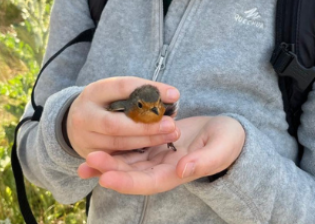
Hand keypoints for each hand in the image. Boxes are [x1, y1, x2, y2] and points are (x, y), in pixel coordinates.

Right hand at [66, 77, 181, 158]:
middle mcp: (85, 116)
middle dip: (146, 125)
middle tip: (172, 124)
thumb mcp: (116, 91)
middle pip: (117, 124)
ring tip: (171, 135)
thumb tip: (172, 96)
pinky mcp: (90, 154)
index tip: (175, 95)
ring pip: (119, 142)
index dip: (149, 91)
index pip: (123, 88)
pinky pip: (117, 156)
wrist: (77, 120)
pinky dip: (138, 151)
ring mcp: (85, 138)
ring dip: (147, 140)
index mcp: (94, 92)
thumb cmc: (106, 103)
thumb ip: (140, 92)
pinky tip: (157, 147)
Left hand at [76, 115, 245, 194]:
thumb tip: (182, 170)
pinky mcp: (154, 145)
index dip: (126, 182)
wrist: (231, 132)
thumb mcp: (221, 148)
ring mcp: (157, 158)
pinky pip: (131, 148)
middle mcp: (163, 170)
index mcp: (177, 174)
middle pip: (131, 174)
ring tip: (84, 157)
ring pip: (127, 163)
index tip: (105, 177)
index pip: (147, 183)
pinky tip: (97, 143)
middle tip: (88, 158)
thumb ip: (203, 161)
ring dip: (107, 161)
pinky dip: (115, 147)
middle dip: (109, 168)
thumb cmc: (230, 141)